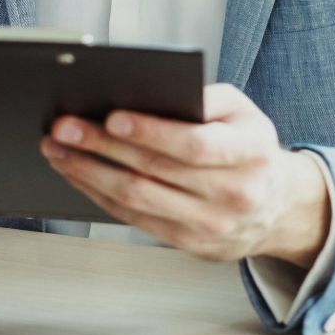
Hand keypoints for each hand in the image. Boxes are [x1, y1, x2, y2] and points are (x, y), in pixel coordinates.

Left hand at [41, 83, 330, 264]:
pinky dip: (98, 194)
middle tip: (63, 127)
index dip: (151, 132)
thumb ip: (203, 97)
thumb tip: (149, 90)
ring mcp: (210, 225)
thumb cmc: (249, 148)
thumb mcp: (242, 110)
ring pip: (137, 199)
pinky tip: (77, 173)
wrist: (277, 206)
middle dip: (101, 147)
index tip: (112, 117)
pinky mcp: (188, 243)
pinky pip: (134, 219)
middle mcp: (233, 194)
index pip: (194, 145)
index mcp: (250, 153)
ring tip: (57, 149)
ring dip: (88, 172)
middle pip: (154, 171)